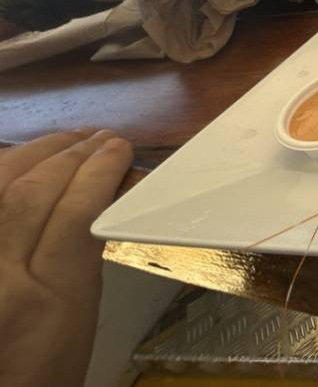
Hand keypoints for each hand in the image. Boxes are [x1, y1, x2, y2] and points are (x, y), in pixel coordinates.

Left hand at [0, 130, 133, 386]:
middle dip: (70, 156)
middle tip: (101, 139)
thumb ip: (83, 250)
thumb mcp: (79, 312)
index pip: (73, 213)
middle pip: (29, 194)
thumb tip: (103, 190)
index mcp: (44, 300)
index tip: (120, 149)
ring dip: (34, 154)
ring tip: (68, 142)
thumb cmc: (45, 365)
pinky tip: (22, 162)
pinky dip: (2, 173)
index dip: (98, 172)